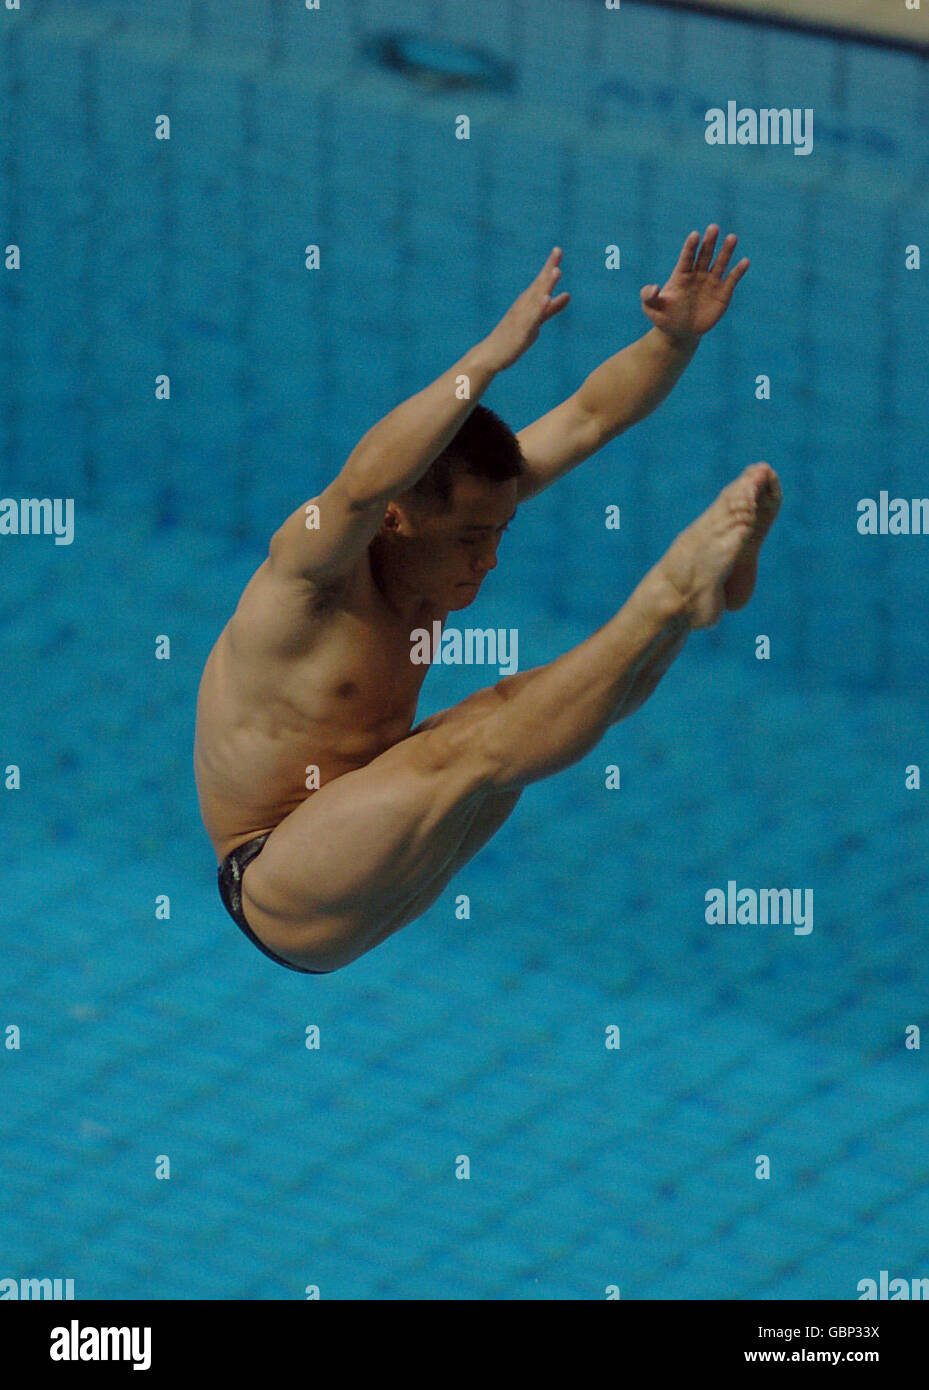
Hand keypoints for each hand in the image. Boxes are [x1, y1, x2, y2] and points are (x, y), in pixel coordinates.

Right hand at [482, 247, 570, 369]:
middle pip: (538, 285)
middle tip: (558, 251)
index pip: (541, 282)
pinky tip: (546, 298)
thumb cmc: (512, 337)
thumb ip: (552, 308)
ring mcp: (521, 318)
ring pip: (535, 299)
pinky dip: (539, 308)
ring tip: (556, 271)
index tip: (558, 249)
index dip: (549, 266)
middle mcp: (523, 306)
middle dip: (548, 269)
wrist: (490, 355)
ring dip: (546, 285)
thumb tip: (568, 294)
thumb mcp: (537, 320)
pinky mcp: (520, 332)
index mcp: (527, 302)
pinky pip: (531, 319)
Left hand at [640, 226, 748, 342]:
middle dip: (709, 242)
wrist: (681, 333)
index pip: (687, 257)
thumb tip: (654, 287)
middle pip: (704, 255)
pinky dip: (738, 271)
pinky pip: (731, 279)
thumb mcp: (651, 309)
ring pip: (720, 263)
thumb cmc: (665, 318)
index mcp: (681, 275)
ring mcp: (711, 282)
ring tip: (732, 238)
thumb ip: (648, 296)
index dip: (690, 246)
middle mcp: (697, 275)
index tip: (695, 235)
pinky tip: (744, 262)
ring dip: (726, 251)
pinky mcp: (723, 293)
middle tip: (713, 228)